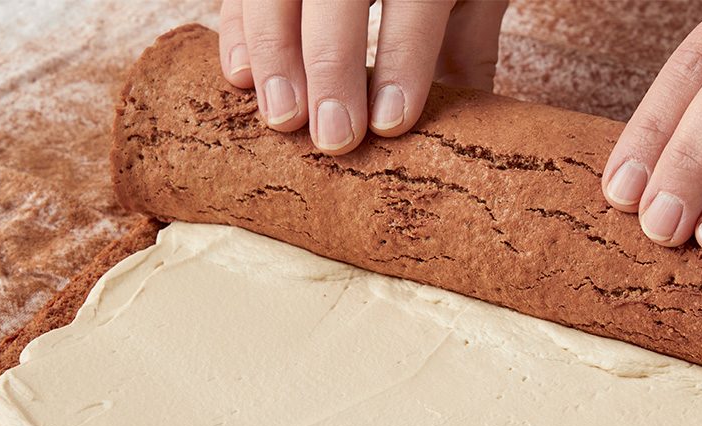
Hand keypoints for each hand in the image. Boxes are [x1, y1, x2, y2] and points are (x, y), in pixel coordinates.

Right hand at [219, 0, 507, 154]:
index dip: (401, 65)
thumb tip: (459, 134)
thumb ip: (464, 49)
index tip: (389, 124)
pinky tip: (242, 77)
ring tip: (283, 118)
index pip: (413, 5)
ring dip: (273, 56)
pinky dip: (236, 30)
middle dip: (331, 69)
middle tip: (334, 137)